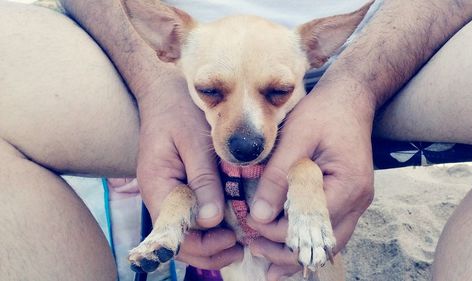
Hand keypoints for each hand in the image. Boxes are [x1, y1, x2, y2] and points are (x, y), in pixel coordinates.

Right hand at [135, 68, 242, 268]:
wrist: (163, 92)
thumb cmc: (178, 111)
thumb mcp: (194, 142)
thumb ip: (202, 180)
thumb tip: (211, 221)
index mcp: (157, 186)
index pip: (175, 233)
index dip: (204, 245)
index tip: (233, 239)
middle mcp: (159, 196)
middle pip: (179, 241)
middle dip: (209, 251)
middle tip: (241, 247)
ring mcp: (167, 194)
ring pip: (185, 234)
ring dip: (210, 244)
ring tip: (239, 241)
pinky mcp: (178, 188)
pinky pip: (191, 217)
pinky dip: (209, 227)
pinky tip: (230, 223)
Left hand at [248, 78, 374, 279]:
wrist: (348, 100)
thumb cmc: (322, 114)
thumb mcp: (295, 138)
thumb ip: (277, 177)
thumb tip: (259, 216)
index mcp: (348, 185)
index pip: (311, 224)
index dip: (278, 231)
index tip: (250, 224)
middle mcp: (358, 201)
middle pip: (323, 244)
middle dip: (286, 251)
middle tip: (253, 246)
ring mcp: (356, 203)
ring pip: (327, 244)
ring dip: (296, 252)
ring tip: (265, 257)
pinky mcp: (347, 200)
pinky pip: (328, 230)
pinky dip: (306, 241)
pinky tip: (284, 251)